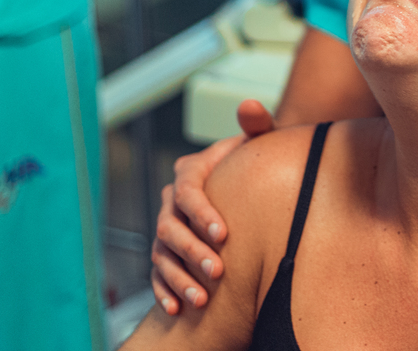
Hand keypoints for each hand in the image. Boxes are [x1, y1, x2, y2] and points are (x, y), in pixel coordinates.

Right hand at [150, 100, 275, 313]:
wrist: (250, 184)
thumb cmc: (256, 163)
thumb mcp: (260, 143)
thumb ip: (258, 125)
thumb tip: (251, 107)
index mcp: (191, 171)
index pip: (188, 191)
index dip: (202, 213)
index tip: (224, 234)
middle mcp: (172, 201)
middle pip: (170, 228)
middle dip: (192, 252)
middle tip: (218, 271)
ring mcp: (167, 228)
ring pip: (162, 255)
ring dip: (179, 278)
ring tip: (202, 299)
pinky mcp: (167, 253)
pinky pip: (157, 274)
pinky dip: (164, 292)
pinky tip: (176, 310)